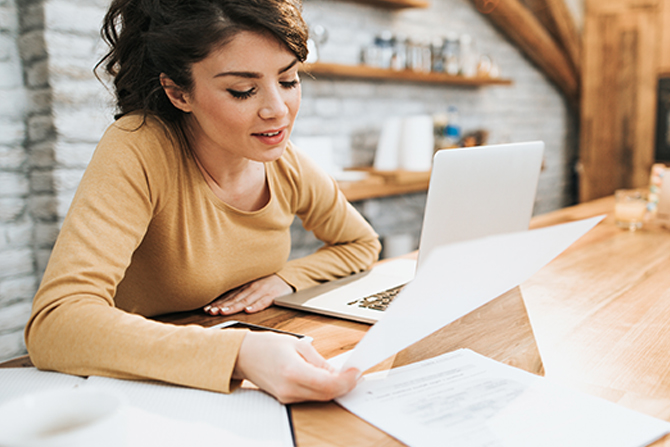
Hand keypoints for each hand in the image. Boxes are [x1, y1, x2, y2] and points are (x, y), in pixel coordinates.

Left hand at [204, 275, 291, 314]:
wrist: (289, 276)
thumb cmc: (268, 282)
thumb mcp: (252, 284)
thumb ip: (240, 292)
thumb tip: (221, 303)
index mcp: (245, 285)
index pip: (229, 295)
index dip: (218, 302)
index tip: (207, 309)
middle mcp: (252, 287)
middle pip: (235, 298)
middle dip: (222, 305)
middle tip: (211, 311)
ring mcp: (263, 290)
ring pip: (246, 299)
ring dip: (234, 306)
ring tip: (224, 312)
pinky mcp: (274, 294)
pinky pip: (264, 300)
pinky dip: (256, 305)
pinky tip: (248, 310)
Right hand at [233, 331, 359, 403]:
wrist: (243, 355)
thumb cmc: (266, 345)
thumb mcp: (297, 344)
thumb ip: (319, 361)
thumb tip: (338, 371)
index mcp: (292, 371)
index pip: (328, 384)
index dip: (347, 380)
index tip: (356, 372)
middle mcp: (289, 388)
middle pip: (326, 394)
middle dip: (345, 385)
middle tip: (355, 374)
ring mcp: (287, 396)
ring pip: (320, 397)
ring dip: (335, 388)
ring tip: (345, 374)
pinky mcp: (286, 398)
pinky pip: (310, 397)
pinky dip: (323, 389)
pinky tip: (329, 379)